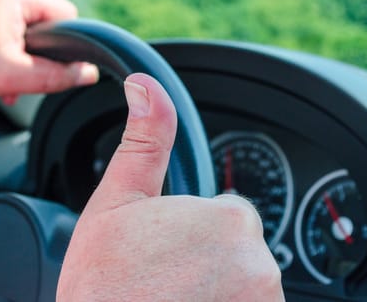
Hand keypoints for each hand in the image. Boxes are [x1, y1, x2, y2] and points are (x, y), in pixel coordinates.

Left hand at [0, 0, 97, 103]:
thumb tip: (89, 73)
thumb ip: (57, 76)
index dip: (67, 44)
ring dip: (26, 57)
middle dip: (43, 54)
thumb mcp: (14, 77)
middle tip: (26, 76)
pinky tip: (1, 73)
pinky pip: (11, 28)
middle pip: (48, 22)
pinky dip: (12, 52)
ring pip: (30, 28)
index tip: (53, 66)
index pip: (65, 13)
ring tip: (10, 80)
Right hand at [57, 73, 283, 300]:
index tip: (163, 250)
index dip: (189, 230)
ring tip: (170, 299)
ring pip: (242, 281)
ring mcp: (262, 301)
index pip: (226, 211)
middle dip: (204, 259)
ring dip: (214, 289)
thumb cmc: (103, 288)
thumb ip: (144, 142)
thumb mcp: (116, 205)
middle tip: (162, 279)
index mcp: (224, 220)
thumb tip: (146, 86)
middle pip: (236, 248)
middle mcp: (256, 263)